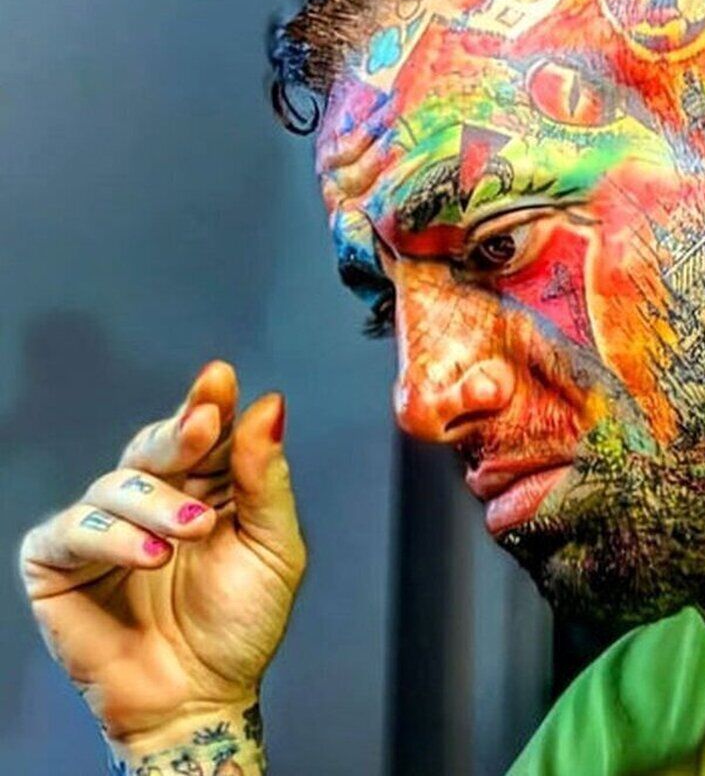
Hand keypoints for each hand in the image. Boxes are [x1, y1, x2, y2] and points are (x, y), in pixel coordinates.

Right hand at [19, 361, 304, 755]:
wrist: (202, 694)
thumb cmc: (240, 625)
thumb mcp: (275, 547)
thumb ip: (266, 479)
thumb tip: (269, 407)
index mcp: (206, 488)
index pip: (204, 433)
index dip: (209, 403)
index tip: (219, 380)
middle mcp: (153, 500)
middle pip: (155, 445)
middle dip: (178, 431)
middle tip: (203, 426)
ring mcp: (104, 529)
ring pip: (116, 483)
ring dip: (156, 502)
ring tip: (192, 531)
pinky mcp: (59, 564)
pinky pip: (72, 531)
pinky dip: (111, 538)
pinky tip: (149, 556)